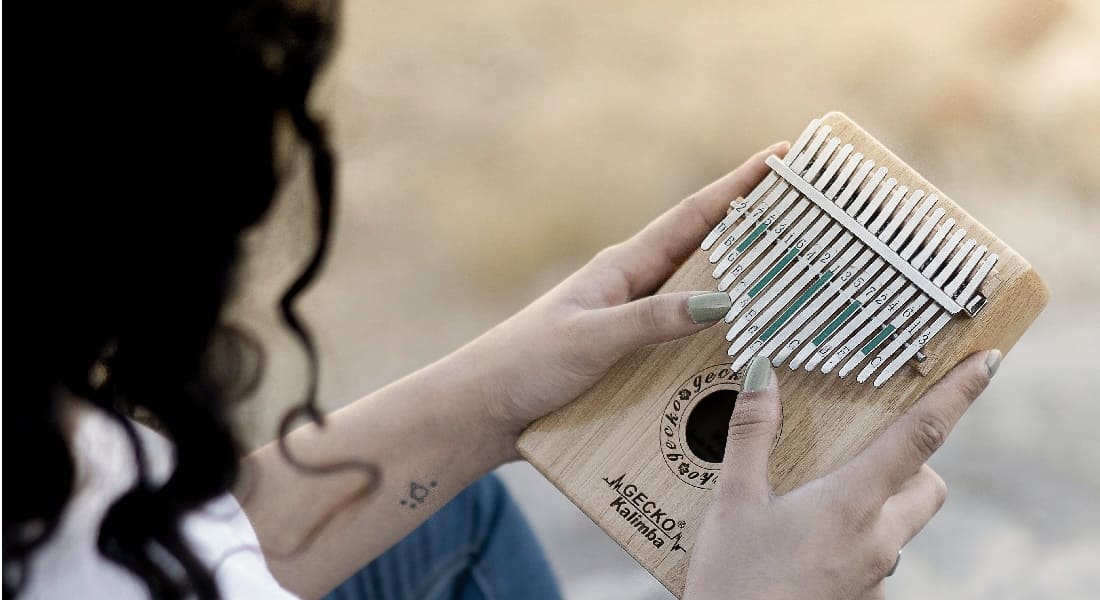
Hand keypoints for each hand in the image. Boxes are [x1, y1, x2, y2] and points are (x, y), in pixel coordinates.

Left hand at [452, 142, 790, 456]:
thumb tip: (722, 301)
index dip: (738, 185)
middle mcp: (632, 287)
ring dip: (741, 287)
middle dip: (754, 230)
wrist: (482, 411)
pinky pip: (684, 339)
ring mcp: (631, 321)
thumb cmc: (524, 365)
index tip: (781, 154)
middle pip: (704, 250)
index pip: (692, 217)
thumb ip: (650, 321)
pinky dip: (715, 338)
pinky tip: (743, 353)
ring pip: (698, 296)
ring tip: (795, 282)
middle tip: (808, 217)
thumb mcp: (591, 340)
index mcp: (622, 267)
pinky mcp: (626, 356)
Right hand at [682, 351, 999, 599]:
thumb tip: (763, 375)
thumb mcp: (732, 501)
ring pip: (901, 525)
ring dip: (878, 505)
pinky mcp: (864, 599)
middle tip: (860, 453)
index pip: (920, 436)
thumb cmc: (733, 582)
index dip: (957, 394)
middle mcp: (878, 540)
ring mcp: (875, 576)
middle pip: (927, 486)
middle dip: (911, 462)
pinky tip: (805, 548)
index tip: (985, 363)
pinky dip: (854, 543)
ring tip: (813, 506)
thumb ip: (752, 433)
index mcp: (852, 503)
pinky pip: (877, 559)